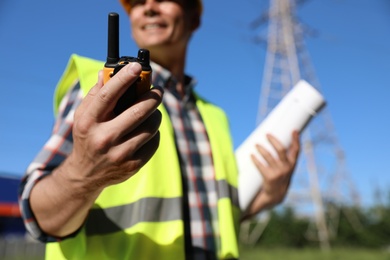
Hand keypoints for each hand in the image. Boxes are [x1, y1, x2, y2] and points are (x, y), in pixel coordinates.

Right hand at [30, 62, 162, 235]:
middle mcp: (103, 138)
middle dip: (153, 97)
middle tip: (158, 91)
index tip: (137, 66)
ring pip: (151, 126)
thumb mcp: (84, 115)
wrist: (85, 174)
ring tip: (152, 112)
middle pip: (138, 111)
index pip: (108, 95)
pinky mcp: (132, 165)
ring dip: (155, 114)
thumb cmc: (88, 136)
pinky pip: (154, 141)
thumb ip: (96, 94)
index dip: (124, 79)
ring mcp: (119, 154)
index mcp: (88, 122)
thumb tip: (107, 71)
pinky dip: (154, 132)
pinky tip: (147, 130)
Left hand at [243, 131, 299, 219]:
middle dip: (273, 140)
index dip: (296, 140)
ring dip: (261, 149)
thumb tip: (279, 141)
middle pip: (281, 150)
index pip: (296, 150)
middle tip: (267, 135)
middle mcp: (287, 168)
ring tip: (256, 145)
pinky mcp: (269, 177)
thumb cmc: (280, 177)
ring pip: (268, 156)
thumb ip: (286, 157)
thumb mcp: (286, 168)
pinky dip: (255, 159)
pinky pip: (260, 165)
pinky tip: (251, 155)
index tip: (294, 130)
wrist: (275, 195)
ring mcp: (278, 173)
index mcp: (292, 164)